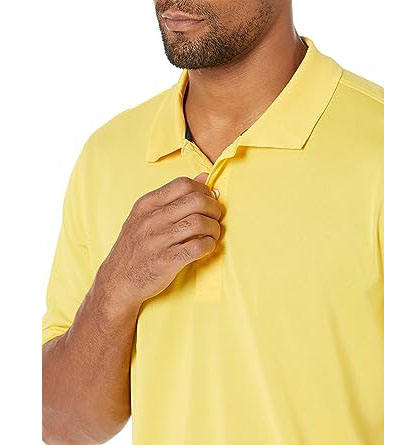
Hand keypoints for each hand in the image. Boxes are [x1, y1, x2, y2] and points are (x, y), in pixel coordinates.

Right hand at [95, 173, 221, 310]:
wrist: (117, 281)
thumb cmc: (135, 247)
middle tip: (214, 218)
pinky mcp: (166, 262)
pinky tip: (206, 247)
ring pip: (200, 223)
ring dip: (214, 228)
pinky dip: (209, 246)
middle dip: (213, 209)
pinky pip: (198, 247)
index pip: (183, 184)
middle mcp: (151, 220)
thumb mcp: (145, 216)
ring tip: (212, 234)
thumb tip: (204, 177)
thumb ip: (174, 196)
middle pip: (196, 201)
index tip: (207, 202)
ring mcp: (157, 241)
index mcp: (146, 205)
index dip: (203, 191)